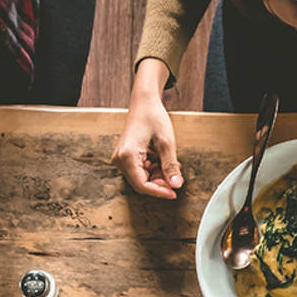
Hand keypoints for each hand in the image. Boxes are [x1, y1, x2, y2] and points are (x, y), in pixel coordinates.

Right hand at [114, 76, 183, 199]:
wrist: (143, 102)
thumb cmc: (152, 116)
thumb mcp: (166, 142)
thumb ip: (170, 165)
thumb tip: (176, 184)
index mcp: (127, 156)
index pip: (142, 185)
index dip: (159, 192)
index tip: (174, 193)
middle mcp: (120, 160)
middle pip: (141, 183)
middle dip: (160, 183)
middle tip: (176, 179)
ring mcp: (121, 159)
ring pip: (142, 178)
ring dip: (158, 176)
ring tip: (172, 166)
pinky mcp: (125, 157)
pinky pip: (140, 170)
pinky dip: (154, 169)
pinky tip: (163, 162)